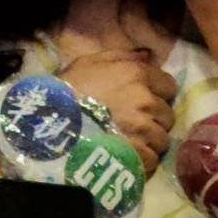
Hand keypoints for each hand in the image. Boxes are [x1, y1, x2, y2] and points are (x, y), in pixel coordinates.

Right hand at [57, 49, 175, 172]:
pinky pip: (151, 160)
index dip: (157, 93)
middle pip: (166, 115)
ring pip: (161, 140)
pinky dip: (140, 161)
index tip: (142, 99)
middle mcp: (146, 101)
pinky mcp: (138, 156)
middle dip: (153, 119)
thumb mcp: (89, 63)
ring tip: (128, 143)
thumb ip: (122, 56)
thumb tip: (150, 55)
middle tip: (133, 123)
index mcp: (138, 75)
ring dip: (148, 142)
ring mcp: (143, 131)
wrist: (49, 124)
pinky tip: (125, 158)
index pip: (169, 86)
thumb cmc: (67, 89)